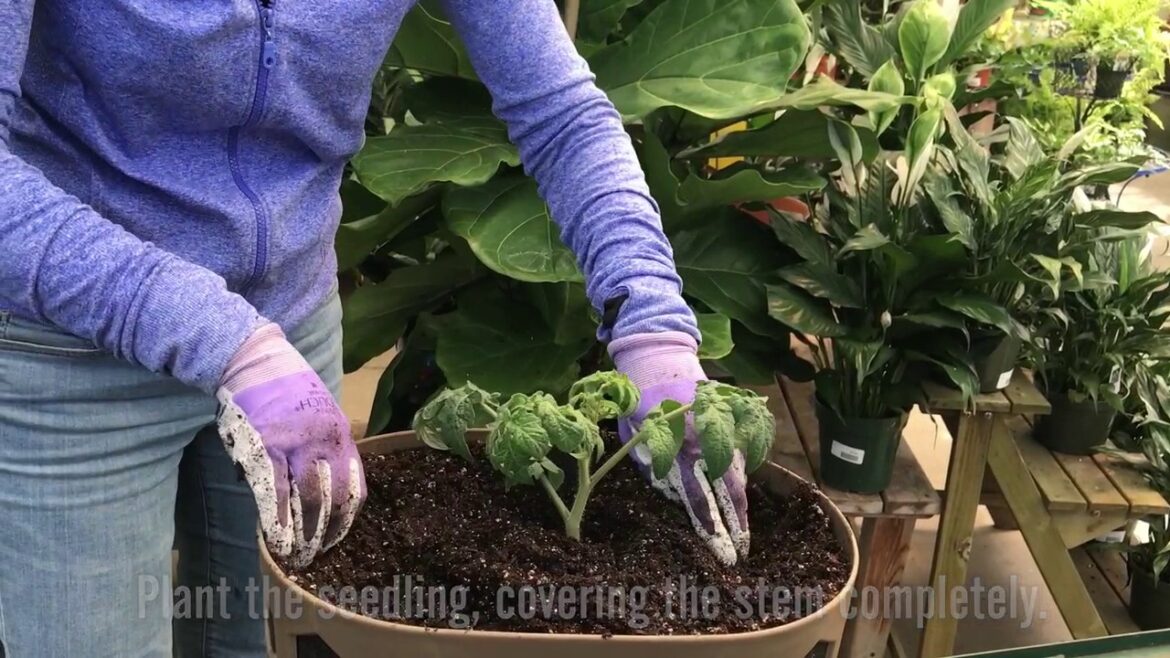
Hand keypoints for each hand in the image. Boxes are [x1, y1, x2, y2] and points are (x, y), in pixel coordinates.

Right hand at [216, 323, 365, 567]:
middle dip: (325, 534)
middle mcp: (325, 443)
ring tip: (296, 555)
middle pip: (333, 500)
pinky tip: (277, 540)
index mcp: (341, 436)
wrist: (255, 361)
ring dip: (303, 534)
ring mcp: (296, 447)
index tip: (335, 538)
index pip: (354, 489)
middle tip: (315, 555)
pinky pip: (275, 494)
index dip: (345, 520)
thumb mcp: (319, 415)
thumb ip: (323, 450)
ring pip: (308, 501)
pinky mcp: (265, 450)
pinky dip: (277, 521)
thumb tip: (317, 490)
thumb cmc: (286, 390)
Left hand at [611, 333, 748, 565]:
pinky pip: (739, 449)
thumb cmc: (637, 396)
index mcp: (678, 447)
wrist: (657, 353)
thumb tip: (668, 490)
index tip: (720, 547)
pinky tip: (737, 487)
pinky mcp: (730, 414)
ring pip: (738, 469)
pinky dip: (740, 469)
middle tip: (743, 547)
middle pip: (729, 487)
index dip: (710, 524)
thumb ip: (650, 465)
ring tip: (742, 524)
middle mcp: (705, 439)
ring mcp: (721, 424)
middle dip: (738, 520)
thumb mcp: (633, 435)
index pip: (698, 497)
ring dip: (740, 497)